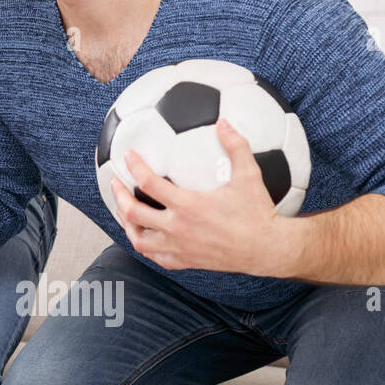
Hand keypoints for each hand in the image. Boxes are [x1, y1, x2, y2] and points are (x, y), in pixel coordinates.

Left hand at [111, 119, 294, 277]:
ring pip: (140, 240)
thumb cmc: (259, 212)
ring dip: (127, 225)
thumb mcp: (249, 175)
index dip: (135, 167)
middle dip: (120, 196)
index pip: (149, 183)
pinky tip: (146, 236)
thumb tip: (225, 122)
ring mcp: (180, 248)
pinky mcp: (186, 262)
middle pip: (134, 213)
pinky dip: (147, 246)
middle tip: (115, 184)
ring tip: (123, 212)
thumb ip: (236, 146)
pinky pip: (157, 257)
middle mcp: (179, 228)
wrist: (269, 249)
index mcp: (189, 206)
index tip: (128, 156)